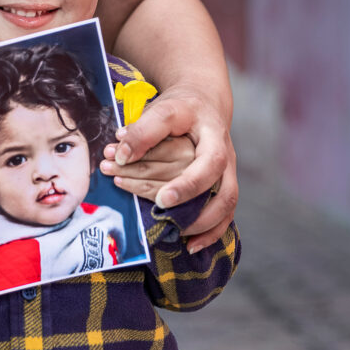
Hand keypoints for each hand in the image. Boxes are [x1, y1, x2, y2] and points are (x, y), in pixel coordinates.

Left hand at [111, 82, 237, 251]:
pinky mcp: (222, 188)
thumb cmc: (181, 108)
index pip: (209, 164)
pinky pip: (224, 216)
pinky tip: (190, 245)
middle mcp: (227, 160)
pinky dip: (210, 233)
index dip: (187, 185)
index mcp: (215, 138)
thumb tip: (121, 156)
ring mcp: (227, 176)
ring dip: (197, 222)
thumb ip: (142, 131)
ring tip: (171, 232)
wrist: (202, 103)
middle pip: (214, 189)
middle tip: (153, 209)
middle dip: (182, 204)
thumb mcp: (163, 109)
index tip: (161, 200)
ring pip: (222, 205)